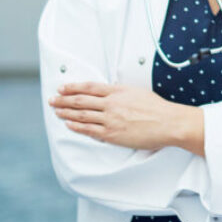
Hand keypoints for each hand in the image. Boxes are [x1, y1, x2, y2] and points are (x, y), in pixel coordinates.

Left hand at [49, 82, 199, 151]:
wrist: (169, 123)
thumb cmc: (158, 108)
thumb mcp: (138, 92)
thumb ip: (121, 93)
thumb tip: (110, 93)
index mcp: (118, 91)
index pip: (89, 87)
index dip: (73, 87)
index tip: (62, 88)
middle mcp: (112, 103)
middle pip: (81, 100)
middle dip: (63, 100)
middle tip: (52, 100)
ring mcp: (111, 119)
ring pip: (82, 115)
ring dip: (66, 113)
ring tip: (56, 111)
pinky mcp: (112, 134)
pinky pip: (89, 130)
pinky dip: (76, 126)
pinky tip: (69, 124)